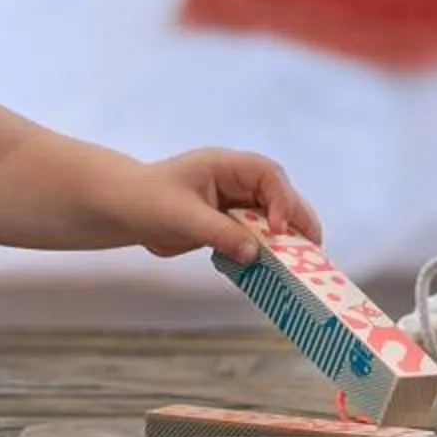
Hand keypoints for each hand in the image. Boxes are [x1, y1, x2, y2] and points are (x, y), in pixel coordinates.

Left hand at [120, 147, 320, 261]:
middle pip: (278, 196)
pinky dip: (264, 252)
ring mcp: (233, 203)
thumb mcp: (182, 217)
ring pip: (271, 218)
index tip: (280, 229)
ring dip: (285, 239)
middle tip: (314, 247)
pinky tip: (272, 270)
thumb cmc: (147, 201)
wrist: (123, 210)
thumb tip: (254, 254)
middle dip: (296, 219)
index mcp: (226, 166)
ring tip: (303, 262)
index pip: (267, 175)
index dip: (282, 199)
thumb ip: (219, 233)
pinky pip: (254, 237)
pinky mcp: (228, 225)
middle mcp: (235, 181)